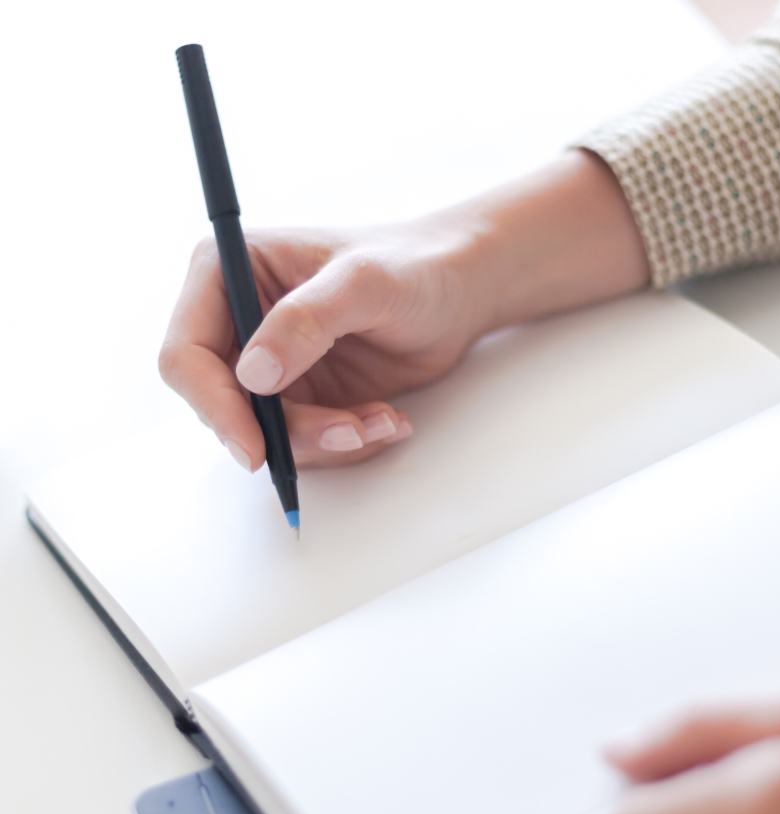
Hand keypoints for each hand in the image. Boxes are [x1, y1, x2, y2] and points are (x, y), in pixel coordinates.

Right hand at [159, 151, 648, 470]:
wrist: (458, 292)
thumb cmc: (414, 267)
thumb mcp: (363, 284)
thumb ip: (306, 321)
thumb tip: (252, 373)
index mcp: (226, 273)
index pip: (187, 354)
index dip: (213, 405)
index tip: (253, 447)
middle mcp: (237, 322)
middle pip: (225, 405)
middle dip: (285, 432)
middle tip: (346, 433)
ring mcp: (270, 364)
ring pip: (268, 434)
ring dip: (326, 441)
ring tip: (382, 420)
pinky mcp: (303, 396)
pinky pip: (307, 442)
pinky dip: (347, 442)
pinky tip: (387, 419)